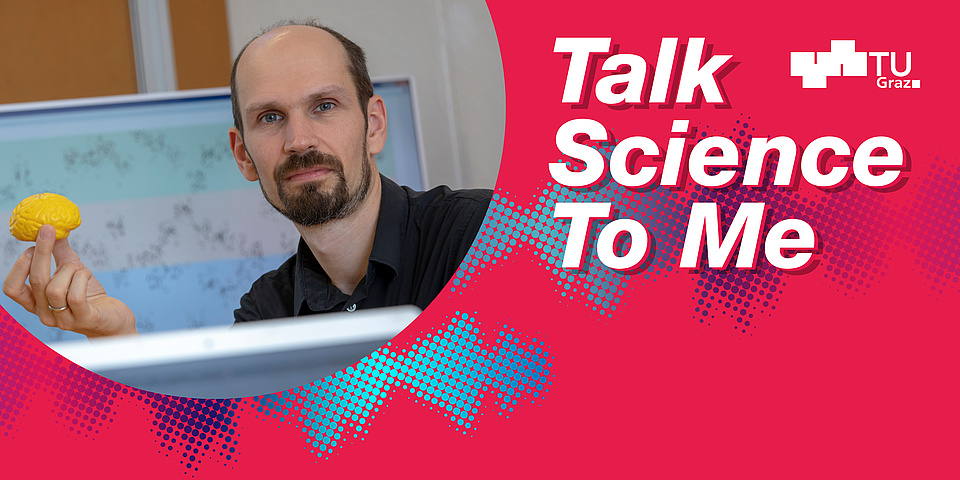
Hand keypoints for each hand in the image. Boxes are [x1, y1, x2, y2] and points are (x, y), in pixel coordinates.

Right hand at [2, 224, 137, 337]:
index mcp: (36, 303)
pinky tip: (87, 275)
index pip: (12, 289)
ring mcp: (63, 320)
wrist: (113, 320)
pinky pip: (75, 296)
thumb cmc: (90, 296)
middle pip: (36, 282)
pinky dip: (82, 278)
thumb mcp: (73, 272)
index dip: (19, 267)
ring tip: (81, 269)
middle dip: (42, 253)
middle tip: (49, 230)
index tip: (31, 246)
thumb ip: (61, 254)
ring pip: (54, 289)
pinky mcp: (83, 319)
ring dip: (70, 270)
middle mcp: (45, 314)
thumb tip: (52, 229)